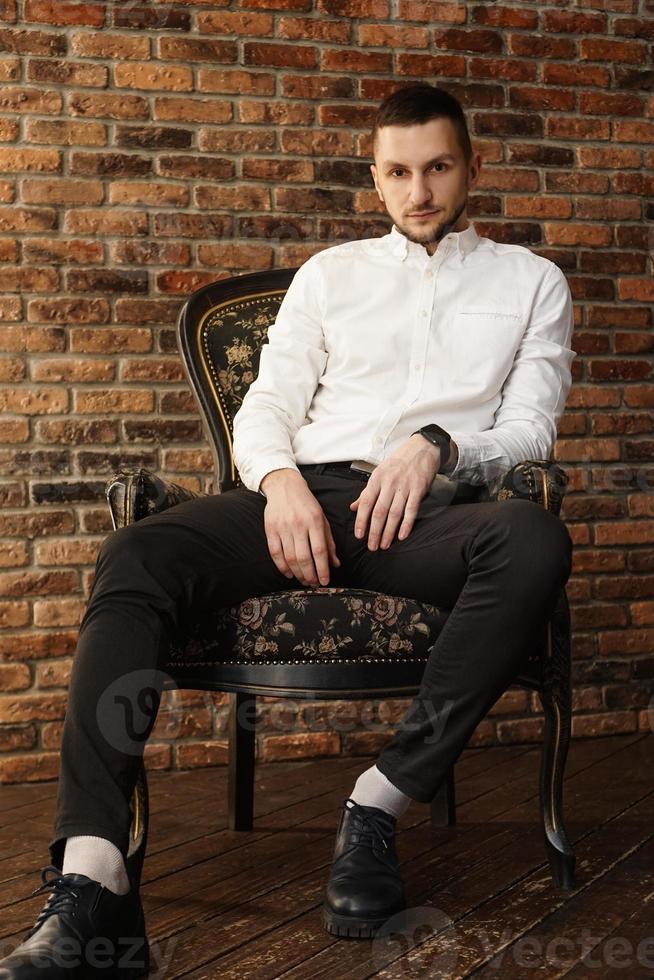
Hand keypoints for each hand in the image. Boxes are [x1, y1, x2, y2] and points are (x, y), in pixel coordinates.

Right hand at [261, 469, 340, 586]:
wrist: (285, 487)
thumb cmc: (306, 504)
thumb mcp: (323, 519)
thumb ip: (329, 542)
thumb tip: (335, 563)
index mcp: (314, 521)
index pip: (319, 550)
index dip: (322, 569)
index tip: (325, 581)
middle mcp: (298, 524)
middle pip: (304, 557)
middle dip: (310, 575)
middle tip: (314, 584)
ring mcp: (283, 527)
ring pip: (290, 558)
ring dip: (298, 573)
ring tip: (304, 580)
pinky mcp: (270, 529)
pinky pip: (275, 553)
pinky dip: (282, 567)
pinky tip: (289, 573)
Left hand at [349, 435, 440, 549]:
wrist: (421, 448)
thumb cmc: (398, 462)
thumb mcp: (379, 473)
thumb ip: (367, 492)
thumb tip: (354, 507)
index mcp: (377, 479)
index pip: (366, 503)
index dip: (361, 521)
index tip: (359, 535)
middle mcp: (389, 483)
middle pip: (379, 512)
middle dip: (374, 532)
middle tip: (371, 546)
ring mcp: (405, 486)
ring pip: (394, 514)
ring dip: (389, 532)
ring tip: (384, 545)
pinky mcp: (418, 489)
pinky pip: (411, 510)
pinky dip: (406, 524)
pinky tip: (402, 536)